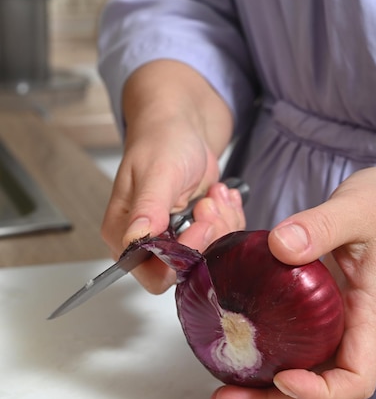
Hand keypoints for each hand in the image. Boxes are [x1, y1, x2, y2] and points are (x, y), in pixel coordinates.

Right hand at [101, 61, 240, 292]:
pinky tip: (220, 195)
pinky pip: (221, 242)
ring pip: (207, 257)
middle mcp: (145, 244)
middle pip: (184, 269)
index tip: (199, 223)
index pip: (152, 272)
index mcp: (123, 235)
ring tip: (213, 194)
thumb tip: (135, 238)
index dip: (181, 256)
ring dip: (221, 225)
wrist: (184, 126)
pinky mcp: (195, 233)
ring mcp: (173, 240)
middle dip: (207, 237)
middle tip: (208, 205)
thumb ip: (148, 208)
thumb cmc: (162, 141)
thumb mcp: (158, 172)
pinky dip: (229, 219)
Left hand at [211, 156, 375, 398]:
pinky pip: (296, 342)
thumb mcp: (356, 209)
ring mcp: (337, 320)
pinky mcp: (321, 308)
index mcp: (369, 314)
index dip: (320, 392)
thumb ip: (319, 226)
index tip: (284, 379)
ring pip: (305, 369)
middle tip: (228, 398)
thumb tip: (279, 247)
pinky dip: (268, 355)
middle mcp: (353, 326)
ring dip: (264, 387)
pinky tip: (239, 350)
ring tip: (225, 388)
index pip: (355, 378)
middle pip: (319, 386)